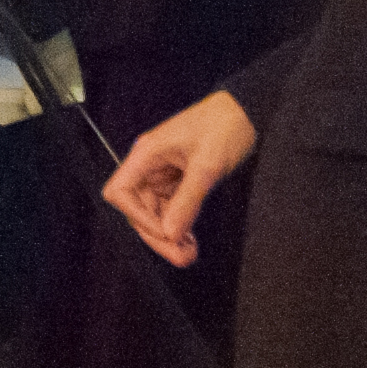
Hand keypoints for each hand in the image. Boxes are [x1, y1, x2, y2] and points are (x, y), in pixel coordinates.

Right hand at [104, 87, 258, 267]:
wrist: (245, 109)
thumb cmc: (224, 126)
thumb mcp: (207, 166)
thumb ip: (187, 201)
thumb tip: (170, 233)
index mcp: (146, 155)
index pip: (121, 192)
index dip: (137, 217)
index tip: (165, 232)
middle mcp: (149, 165)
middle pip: (137, 208)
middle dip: (156, 234)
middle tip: (180, 257)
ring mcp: (163, 173)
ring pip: (154, 212)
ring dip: (168, 234)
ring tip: (187, 254)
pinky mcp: (178, 179)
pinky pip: (170, 207)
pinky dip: (178, 225)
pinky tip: (189, 240)